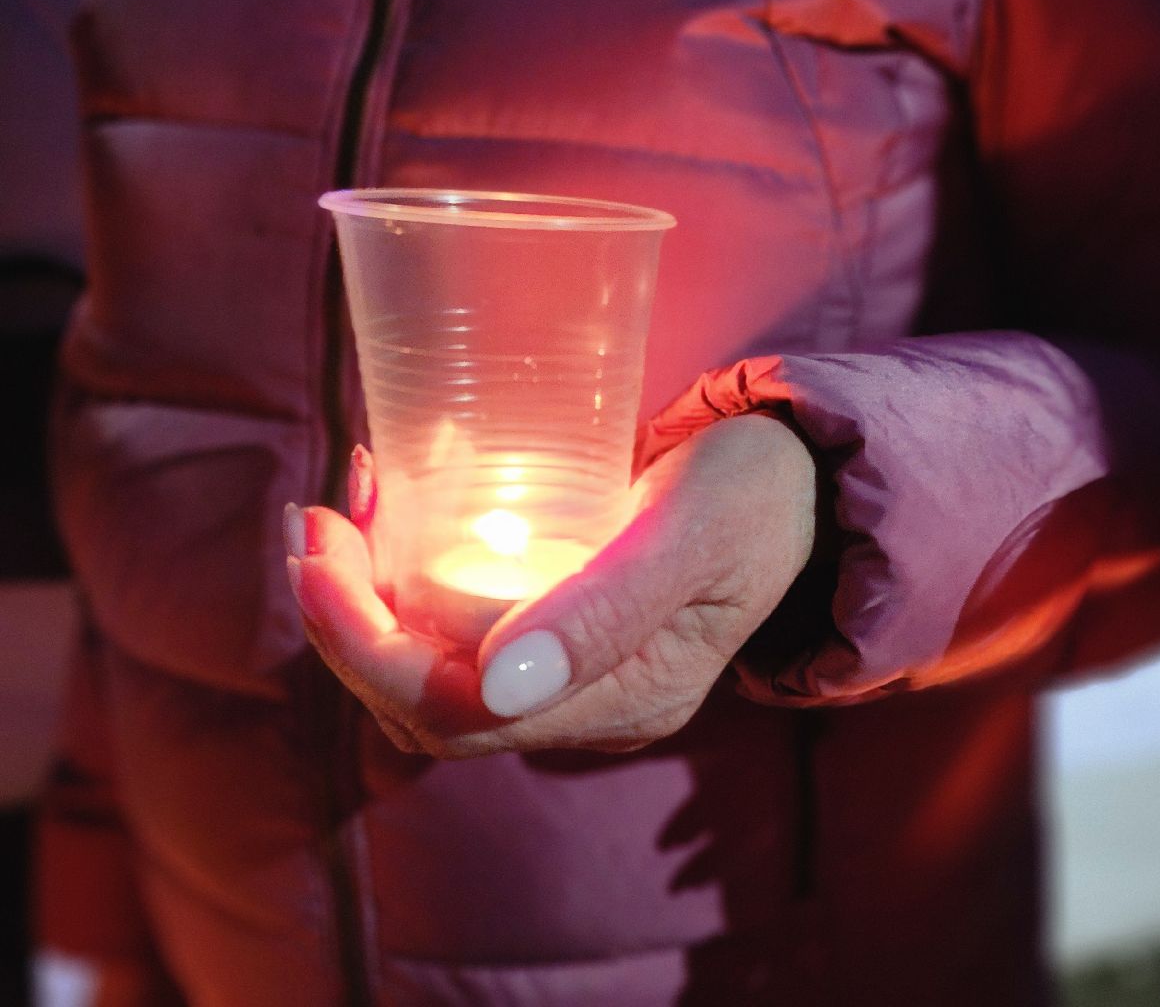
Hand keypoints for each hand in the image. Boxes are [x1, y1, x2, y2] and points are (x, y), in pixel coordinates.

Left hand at [284, 413, 815, 757]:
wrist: (808, 479)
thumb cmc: (760, 490)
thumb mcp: (693, 531)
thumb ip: (608, 606)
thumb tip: (497, 685)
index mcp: (627, 699)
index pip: (453, 713)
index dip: (364, 645)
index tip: (320, 550)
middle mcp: (590, 706)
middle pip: (423, 703)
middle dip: (346, 619)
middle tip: (317, 518)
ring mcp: (573, 677)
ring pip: (428, 672)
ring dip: (365, 601)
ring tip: (342, 508)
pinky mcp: (561, 637)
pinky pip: (455, 636)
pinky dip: (402, 583)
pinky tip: (391, 514)